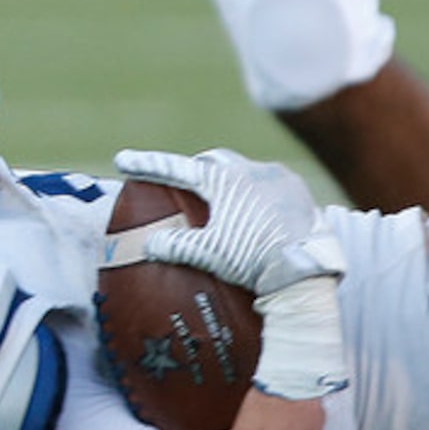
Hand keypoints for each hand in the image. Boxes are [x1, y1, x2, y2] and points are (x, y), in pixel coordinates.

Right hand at [115, 147, 338, 298]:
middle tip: (184, 183)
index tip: (123, 159)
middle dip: (196, 168)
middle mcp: (251, 170)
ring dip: (230, 180)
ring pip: (245, 170)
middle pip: (213, 161)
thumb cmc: (253, 260)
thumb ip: (176, 245)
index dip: (148, 165)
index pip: (176, 168)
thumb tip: (149, 244)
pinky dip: (256, 192)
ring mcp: (278, 177)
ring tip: (223, 202)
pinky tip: (255, 211)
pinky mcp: (298, 191)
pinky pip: (270, 183)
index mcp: (224, 180)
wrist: (305, 270)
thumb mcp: (209, 254)